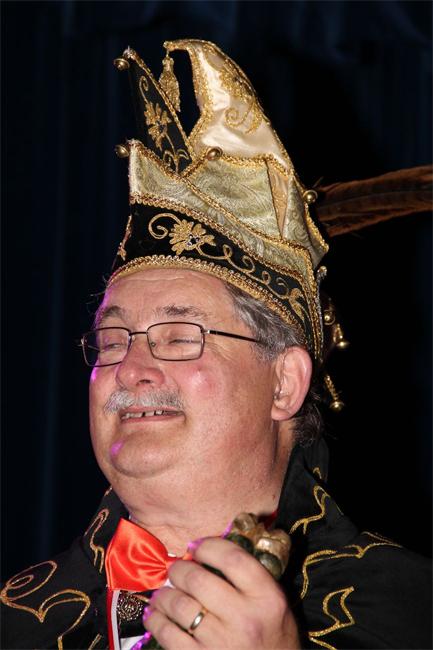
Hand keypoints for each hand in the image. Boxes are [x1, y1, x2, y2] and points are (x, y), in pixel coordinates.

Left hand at [143, 537, 299, 648]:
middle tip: (175, 569)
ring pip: (179, 605)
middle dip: (179, 569)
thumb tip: (204, 552)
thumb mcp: (272, 603)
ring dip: (164, 595)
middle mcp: (245, 618)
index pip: (232, 558)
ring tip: (162, 593)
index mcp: (267, 598)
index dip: (208, 546)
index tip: (196, 546)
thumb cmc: (272, 637)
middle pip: (198, 579)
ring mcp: (222, 643)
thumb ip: (247, 576)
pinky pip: (168, 635)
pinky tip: (155, 615)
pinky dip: (156, 621)